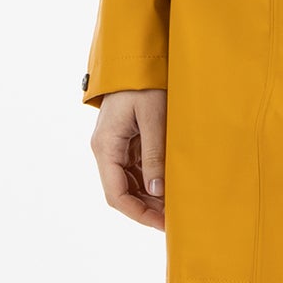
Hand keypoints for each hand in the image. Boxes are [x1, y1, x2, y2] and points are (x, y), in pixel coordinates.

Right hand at [91, 88, 166, 229]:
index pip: (117, 195)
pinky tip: (170, 186)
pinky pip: (136, 169)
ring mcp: (115, 146)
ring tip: (176, 205)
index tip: (163, 224)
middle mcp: (106, 150)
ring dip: (150, 197)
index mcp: (106, 147)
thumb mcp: (153, 117)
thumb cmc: (143, 83)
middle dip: (147, 209)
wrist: (135, 58)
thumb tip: (157, 190)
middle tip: (175, 218)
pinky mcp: (126, 141)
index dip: (139, 214)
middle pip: (122, 193)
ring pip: (130, 184)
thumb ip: (154, 155)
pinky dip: (151, 181)